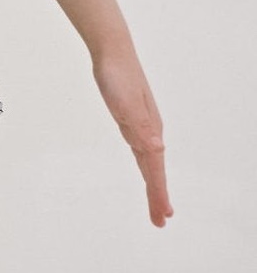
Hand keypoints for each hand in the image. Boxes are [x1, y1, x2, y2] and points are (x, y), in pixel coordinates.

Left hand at [91, 48, 175, 227]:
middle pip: (154, 168)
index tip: (162, 217)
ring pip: (147, 158)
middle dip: (157, 194)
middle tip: (160, 220)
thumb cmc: (118, 77)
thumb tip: (156, 150)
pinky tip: (146, 159)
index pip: (154, 169)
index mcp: (149, 130)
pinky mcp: (130, 116)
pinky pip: (140, 145)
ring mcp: (140, 123)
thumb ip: (140, 127)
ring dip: (153, 180)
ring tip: (156, 201)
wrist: (111, 52)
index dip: (158, 193)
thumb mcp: (126, 103)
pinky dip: (144, 159)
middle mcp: (149, 129)